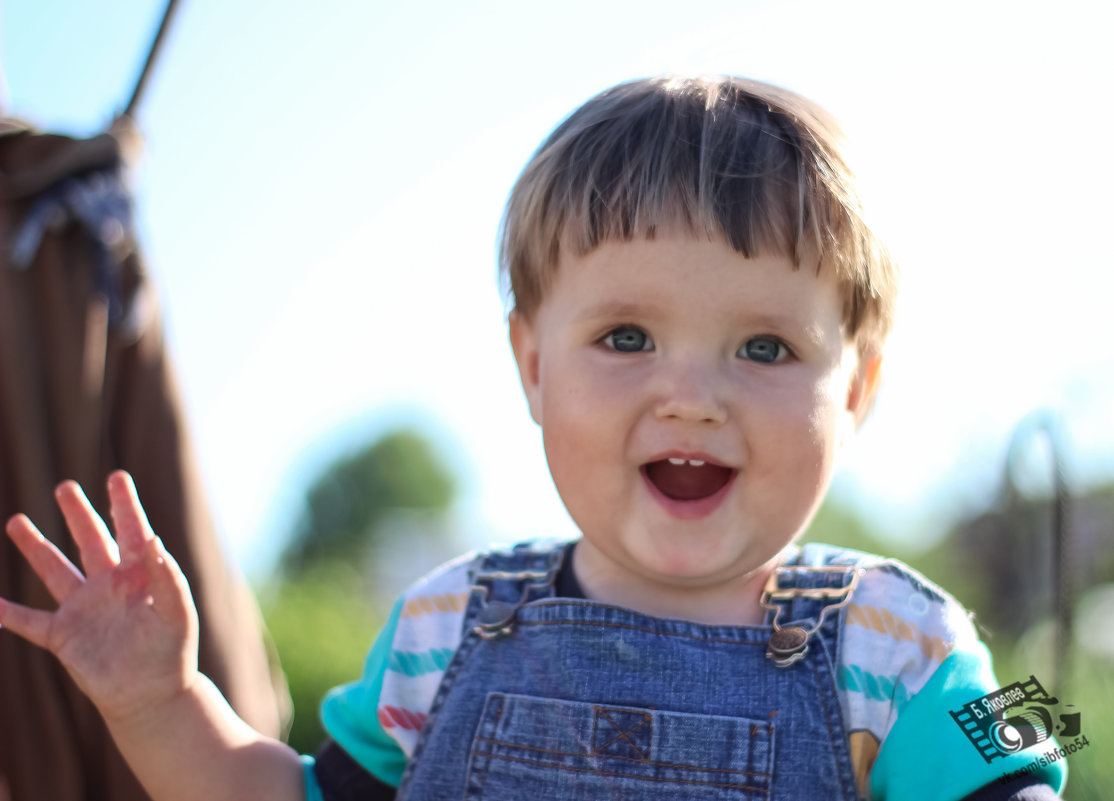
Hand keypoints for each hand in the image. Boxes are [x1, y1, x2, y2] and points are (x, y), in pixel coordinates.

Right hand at [0, 471, 198, 724]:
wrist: (152, 695)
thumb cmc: (172, 652)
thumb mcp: (177, 611)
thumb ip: (168, 576)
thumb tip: (154, 539)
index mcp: (140, 576)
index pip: (132, 531)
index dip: (125, 504)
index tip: (117, 476)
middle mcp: (109, 586)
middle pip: (90, 541)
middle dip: (79, 514)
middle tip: (66, 487)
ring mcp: (84, 609)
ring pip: (55, 570)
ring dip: (36, 547)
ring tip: (17, 521)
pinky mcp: (64, 636)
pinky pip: (30, 621)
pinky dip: (8, 613)